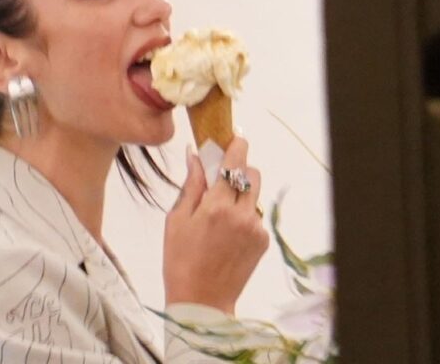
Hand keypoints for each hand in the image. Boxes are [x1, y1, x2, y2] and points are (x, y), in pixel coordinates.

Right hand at [163, 137, 268, 314]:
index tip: (235, 138)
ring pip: (254, 196)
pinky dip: (243, 217)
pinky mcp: (262, 242)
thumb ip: (191, 185)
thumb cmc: (180, 260)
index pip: (234, 163)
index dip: (236, 146)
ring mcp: (255, 229)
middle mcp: (242, 214)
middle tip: (220, 180)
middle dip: (239, 171)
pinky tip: (226, 234)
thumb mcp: (176, 219)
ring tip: (219, 215)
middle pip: (252, 175)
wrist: (202, 302)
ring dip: (240, 195)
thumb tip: (195, 155)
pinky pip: (255, 217)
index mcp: (217, 206)